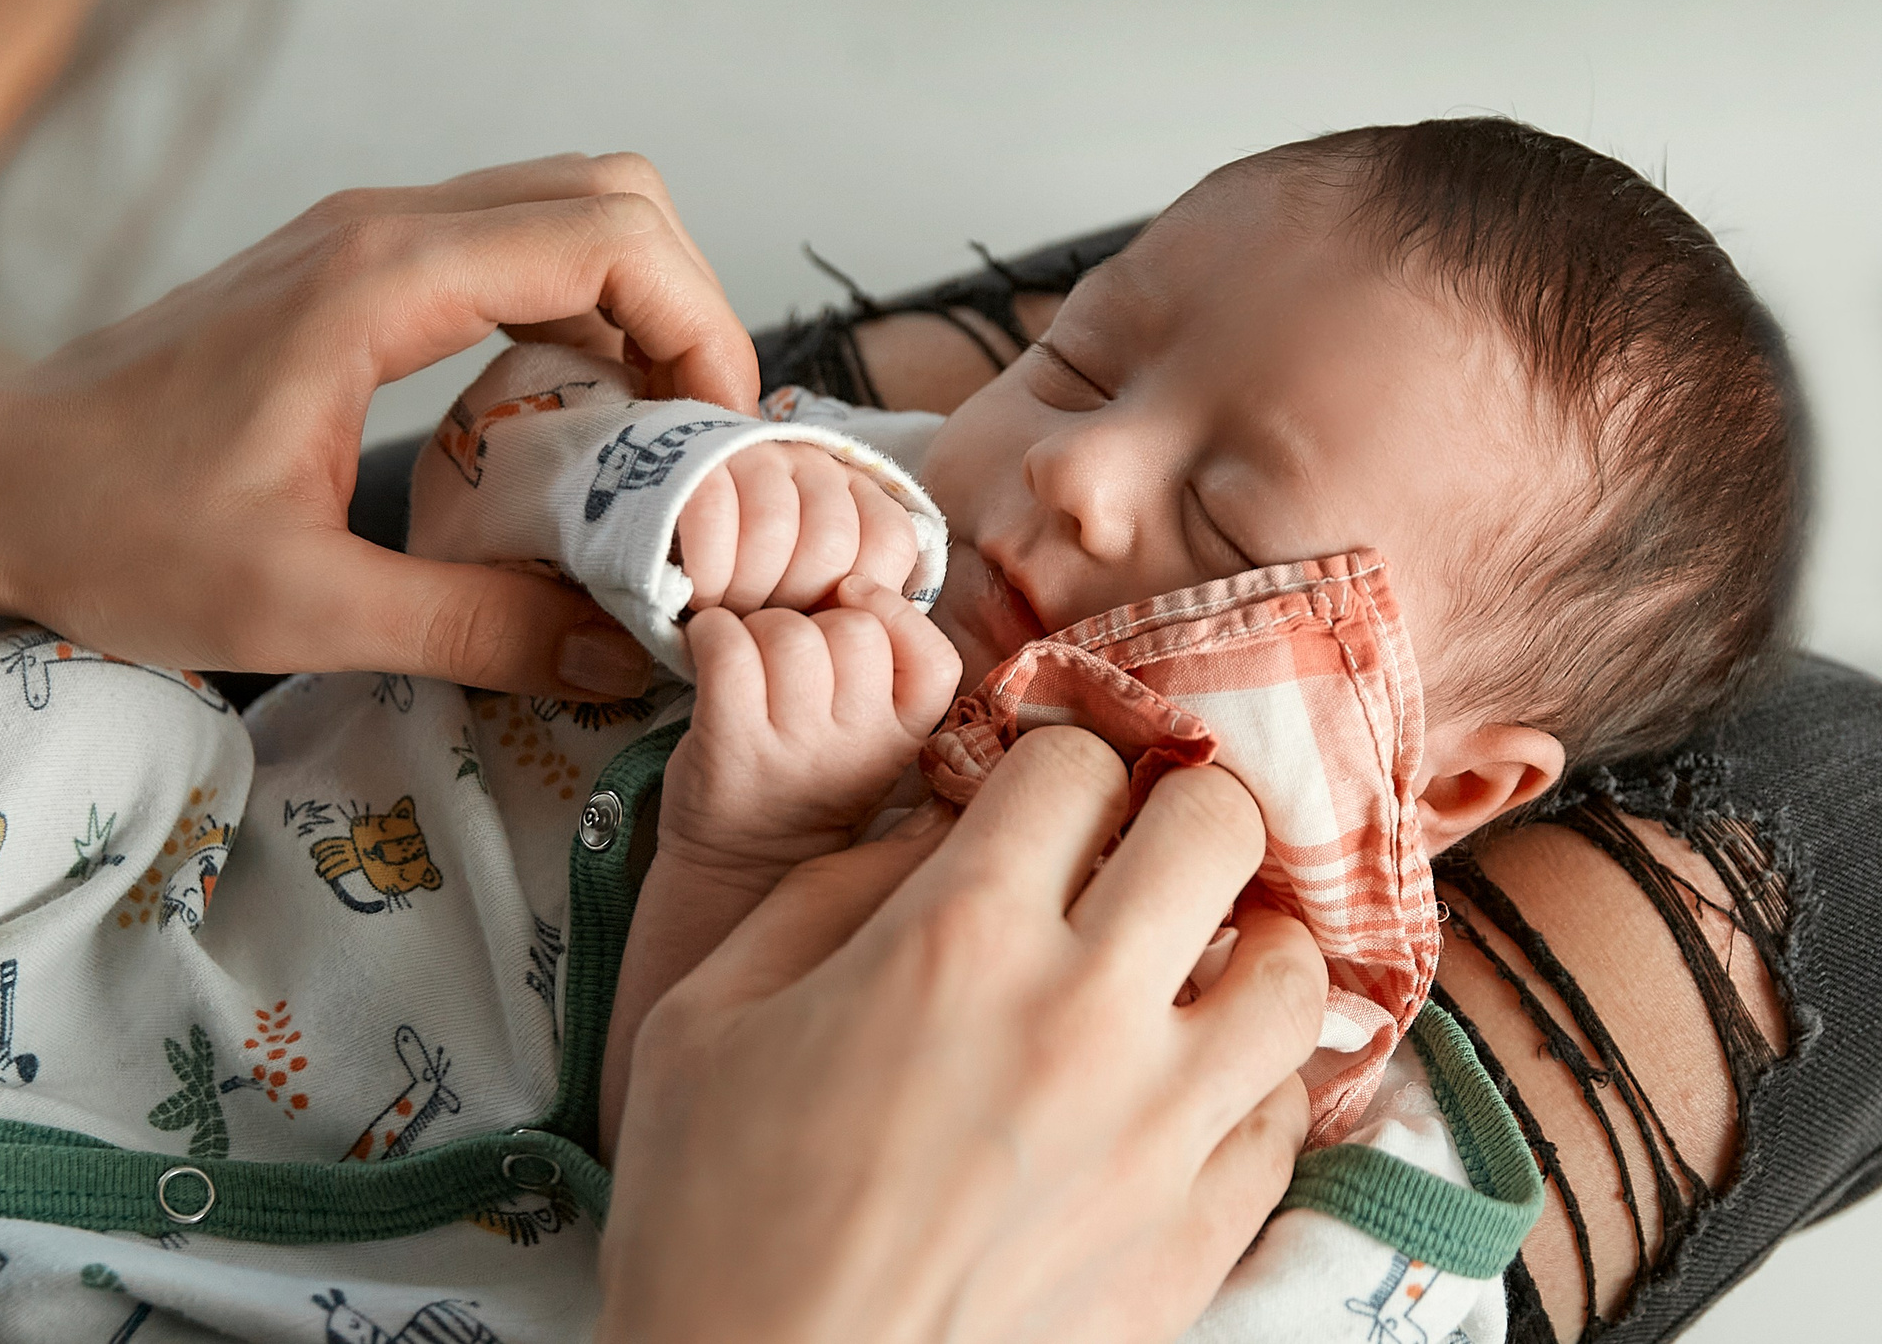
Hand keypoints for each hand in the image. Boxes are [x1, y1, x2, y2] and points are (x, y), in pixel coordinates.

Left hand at [0, 153, 755, 694]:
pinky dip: (564, 309)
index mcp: (381, 283)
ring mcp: (359, 235)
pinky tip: (556, 419)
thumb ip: (475, 628)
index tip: (719, 433)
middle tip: (696, 434)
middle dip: (686, 303)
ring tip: (642, 436)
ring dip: (629, 303)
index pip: (608, 235)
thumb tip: (616, 654)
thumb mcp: (303, 608)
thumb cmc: (111, 533)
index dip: (700, 323)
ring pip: (558, 207)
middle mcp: (382, 227)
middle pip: (608, 193)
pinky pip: (499, 247)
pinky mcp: (343, 265)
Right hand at [601, 727, 1326, 1343]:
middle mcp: (1085, 1015)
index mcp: (957, 938)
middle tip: (1127, 848)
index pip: (1075, 765)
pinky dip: (1249, 1080)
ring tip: (1179, 962)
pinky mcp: (1195, 1238)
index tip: (1032, 797)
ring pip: (1289, 971)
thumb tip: (935, 838)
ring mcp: (1161, 1133)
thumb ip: (832, 893)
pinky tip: (1182, 1087)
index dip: (1050, 762)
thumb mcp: (710, 1009)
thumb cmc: (713, 1210)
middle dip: (1171, 811)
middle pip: (1216, 829)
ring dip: (1237, 941)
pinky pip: (1288, 1116)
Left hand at [667, 576, 959, 876]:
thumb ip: (884, 670)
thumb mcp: (871, 735)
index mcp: (906, 737)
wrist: (743, 861)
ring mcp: (796, 749)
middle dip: (813, 619)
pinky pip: (729, 648)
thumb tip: (859, 575)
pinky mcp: (732, 746)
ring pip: (790, 634)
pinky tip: (708, 649)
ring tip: (748, 657)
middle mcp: (859, 746)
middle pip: (853, 628)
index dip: (894, 613)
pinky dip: (711, 634)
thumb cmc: (807, 775)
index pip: (933, 657)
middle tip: (788, 651)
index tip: (854, 605)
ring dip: (757, 626)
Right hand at [674, 441, 920, 613]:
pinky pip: (712, 516)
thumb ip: (846, 603)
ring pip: (772, 529)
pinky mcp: (699, 461)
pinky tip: (701, 593)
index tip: (818, 622)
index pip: (889, 539)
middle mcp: (815, 464)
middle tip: (766, 625)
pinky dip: (708, 570)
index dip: (855, 597)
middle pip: (831, 542)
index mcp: (856, 494)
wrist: (665, 521)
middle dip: (794, 601)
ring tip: (731, 612)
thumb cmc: (749, 579)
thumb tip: (869, 627)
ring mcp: (757, 456)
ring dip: (747, 589)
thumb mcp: (809, 592)